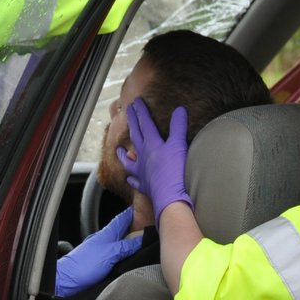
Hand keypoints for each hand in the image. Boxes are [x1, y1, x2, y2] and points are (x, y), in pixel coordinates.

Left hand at [55, 207, 142, 296]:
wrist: (67, 280)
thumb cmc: (84, 266)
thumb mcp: (110, 254)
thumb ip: (126, 247)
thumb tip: (141, 240)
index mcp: (106, 234)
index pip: (122, 219)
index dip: (133, 213)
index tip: (144, 209)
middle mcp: (103, 240)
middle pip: (122, 230)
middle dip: (134, 228)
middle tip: (148, 228)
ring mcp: (100, 251)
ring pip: (118, 242)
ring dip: (129, 241)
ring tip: (141, 242)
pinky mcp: (98, 262)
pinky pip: (114, 254)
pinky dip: (122, 253)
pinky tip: (127, 258)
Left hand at [118, 99, 191, 215]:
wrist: (170, 198)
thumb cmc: (175, 172)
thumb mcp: (179, 145)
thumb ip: (178, 127)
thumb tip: (179, 109)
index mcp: (152, 144)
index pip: (145, 124)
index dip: (141, 112)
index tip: (136, 102)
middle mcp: (143, 156)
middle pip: (136, 136)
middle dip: (132, 123)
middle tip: (127, 112)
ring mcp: (141, 172)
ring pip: (128, 161)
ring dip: (123, 155)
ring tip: (119, 150)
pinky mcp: (144, 186)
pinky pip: (135, 181)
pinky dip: (132, 179)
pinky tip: (130, 178)